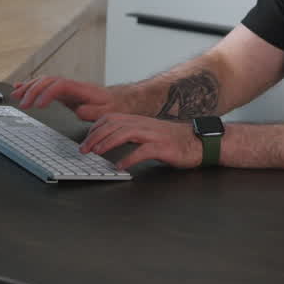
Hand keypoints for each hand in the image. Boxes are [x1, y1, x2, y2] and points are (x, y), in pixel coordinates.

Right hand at [12, 77, 116, 120]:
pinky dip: (31, 86)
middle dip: (33, 90)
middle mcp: (71, 85)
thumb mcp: (105, 111)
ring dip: (28, 87)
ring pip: (43, 82)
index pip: (59, 86)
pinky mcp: (63, 92)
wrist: (116, 99)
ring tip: (15, 95)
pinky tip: (19, 87)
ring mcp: (66, 88)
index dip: (47, 93)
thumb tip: (78, 111)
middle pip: (48, 81)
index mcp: (80, 88)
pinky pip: (44, 86)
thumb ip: (92, 111)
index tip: (39, 106)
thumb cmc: (111, 105)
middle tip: (22, 104)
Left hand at [80, 113, 201, 170]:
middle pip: (114, 124)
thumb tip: (111, 140)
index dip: (95, 128)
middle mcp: (144, 124)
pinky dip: (129, 158)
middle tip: (84, 150)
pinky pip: (142, 151)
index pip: (111, 118)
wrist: (199, 142)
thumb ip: (132, 134)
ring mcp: (154, 134)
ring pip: (125, 133)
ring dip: (107, 143)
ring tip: (97, 153)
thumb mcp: (149, 133)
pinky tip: (120, 166)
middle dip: (95, 136)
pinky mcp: (163, 147)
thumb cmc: (174, 140)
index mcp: (139, 120)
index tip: (86, 140)